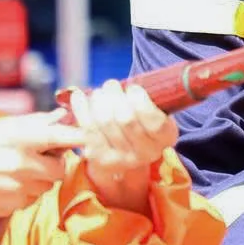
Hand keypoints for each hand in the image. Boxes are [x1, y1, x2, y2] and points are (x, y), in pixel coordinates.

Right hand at [0, 112, 85, 243]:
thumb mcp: (4, 127)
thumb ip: (36, 122)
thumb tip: (63, 115)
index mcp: (21, 139)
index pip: (61, 137)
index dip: (79, 137)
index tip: (87, 137)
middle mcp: (23, 164)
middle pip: (60, 168)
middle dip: (55, 164)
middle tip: (40, 158)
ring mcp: (19, 188)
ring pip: (47, 185)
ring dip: (40, 179)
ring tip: (17, 170)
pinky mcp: (15, 206)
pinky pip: (33, 199)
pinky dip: (26, 192)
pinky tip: (8, 184)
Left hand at [67, 78, 177, 214]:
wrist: (126, 151)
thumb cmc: (142, 120)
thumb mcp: (156, 110)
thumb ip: (148, 98)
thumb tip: (128, 88)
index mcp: (164, 139)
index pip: (154, 122)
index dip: (140, 101)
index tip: (133, 88)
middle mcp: (145, 153)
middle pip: (126, 119)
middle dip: (115, 95)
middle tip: (111, 85)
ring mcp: (121, 159)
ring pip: (104, 122)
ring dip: (98, 100)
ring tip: (100, 92)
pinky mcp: (99, 158)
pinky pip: (87, 129)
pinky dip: (80, 108)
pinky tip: (79, 96)